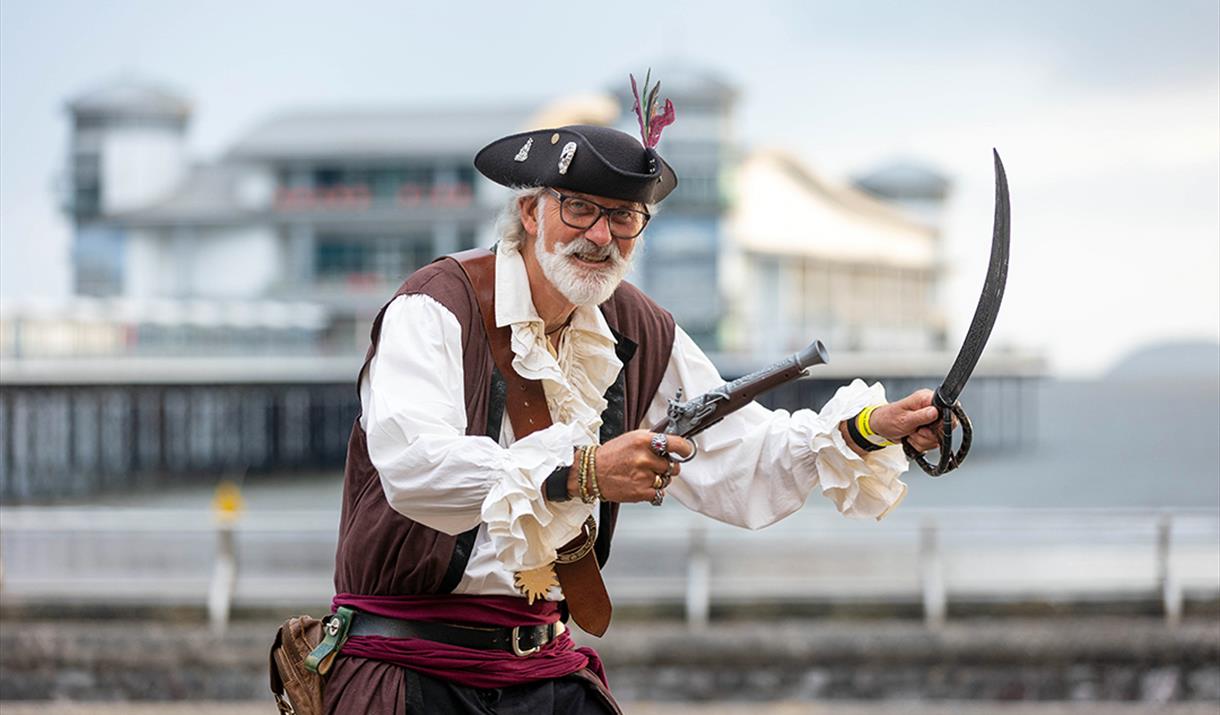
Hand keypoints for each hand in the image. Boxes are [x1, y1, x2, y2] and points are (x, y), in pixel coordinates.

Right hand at [574, 430, 693, 502]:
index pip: (675, 444)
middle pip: (673, 466)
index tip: (686, 451)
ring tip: (643, 475)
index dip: (684, 449)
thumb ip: (653, 439)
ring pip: (666, 480)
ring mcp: (643, 476)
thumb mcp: (631, 438)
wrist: (591, 472)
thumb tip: (673, 441)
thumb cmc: (611, 455)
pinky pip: (659, 493)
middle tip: (654, 465)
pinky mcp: (641, 492)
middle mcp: (645, 458)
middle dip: (667, 466)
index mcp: (643, 441)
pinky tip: (640, 484)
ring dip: (659, 479)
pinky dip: (653, 491)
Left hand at [868, 389, 955, 452]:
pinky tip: (910, 438)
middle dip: (929, 435)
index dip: (943, 422)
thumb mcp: (904, 418)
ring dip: (922, 441)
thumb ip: (921, 416)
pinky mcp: (928, 432)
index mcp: (927, 399)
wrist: (879, 429)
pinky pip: (931, 444)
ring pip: (938, 439)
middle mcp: (931, 409)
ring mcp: (931, 422)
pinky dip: (919, 445)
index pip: (949, 410)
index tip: (930, 428)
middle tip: (916, 431)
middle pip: (945, 428)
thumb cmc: (888, 419)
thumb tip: (936, 412)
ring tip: (910, 434)